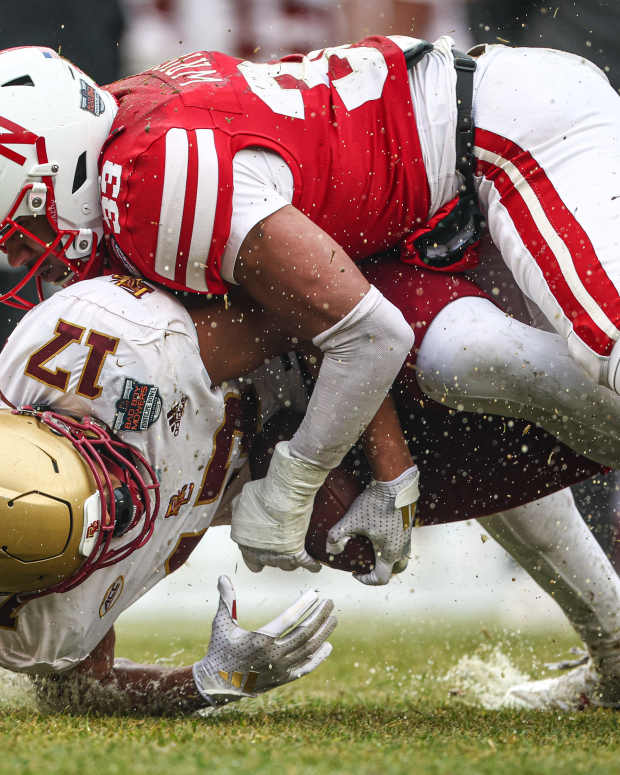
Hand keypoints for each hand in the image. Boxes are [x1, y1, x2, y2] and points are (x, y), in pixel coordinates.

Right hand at [192, 576, 335, 705]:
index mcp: (259, 640)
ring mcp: (280, 669)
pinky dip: (319, 657)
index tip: (315, 594)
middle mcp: (273, 656)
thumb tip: (222, 576)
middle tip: (330, 602)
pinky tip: (328, 645)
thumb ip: (227, 600)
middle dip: (320, 616)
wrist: (219, 684)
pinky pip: (306, 667)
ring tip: (334, 619)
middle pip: (304, 634)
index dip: (303, 605)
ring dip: (323, 633)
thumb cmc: (221, 649)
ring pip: (308, 650)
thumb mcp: (222, 624)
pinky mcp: (283, 679)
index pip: (288, 619)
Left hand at [231, 441, 327, 571]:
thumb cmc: (264, 495)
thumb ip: (240, 507)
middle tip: (276, 550)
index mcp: (243, 539)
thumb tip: (241, 507)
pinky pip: (305, 564)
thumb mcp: (244, 497)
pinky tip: (314, 565)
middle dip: (270, 556)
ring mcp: (277, 555)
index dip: (255, 547)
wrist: (283, 496)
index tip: (260, 544)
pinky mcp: (296, 553)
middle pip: (264, 562)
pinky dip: (311, 565)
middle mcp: (258, 551)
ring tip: (294, 558)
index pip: (246, 553)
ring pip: (284, 566)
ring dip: (289, 561)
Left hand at [326, 465, 418, 585]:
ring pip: (401, 555)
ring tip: (373, 548)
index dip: (366, 580)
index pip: (381, 578)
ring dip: (388, 557)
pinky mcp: (408, 524)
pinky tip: (378, 530)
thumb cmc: (376, 503)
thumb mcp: (351, 520)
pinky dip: (392, 544)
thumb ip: (337, 536)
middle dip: (380, 570)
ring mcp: (407, 536)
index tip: (356, 572)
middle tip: (367, 564)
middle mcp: (402, 547)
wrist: (396, 483)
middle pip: (395, 569)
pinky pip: (402, 541)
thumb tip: (330, 548)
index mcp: (390, 552)